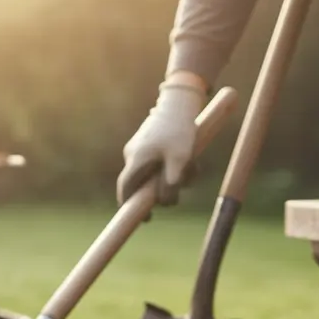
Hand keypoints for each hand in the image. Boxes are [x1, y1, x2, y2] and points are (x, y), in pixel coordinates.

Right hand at [116, 81, 206, 205]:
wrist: (180, 101)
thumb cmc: (180, 130)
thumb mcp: (180, 160)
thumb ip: (171, 184)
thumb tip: (164, 202)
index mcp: (136, 159)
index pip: (125, 189)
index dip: (130, 206)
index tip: (144, 218)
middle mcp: (133, 154)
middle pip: (144, 183)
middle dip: (164, 189)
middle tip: (182, 187)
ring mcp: (140, 147)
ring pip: (155, 172)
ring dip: (174, 175)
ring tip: (193, 166)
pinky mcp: (150, 142)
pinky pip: (160, 161)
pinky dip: (174, 164)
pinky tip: (191, 157)